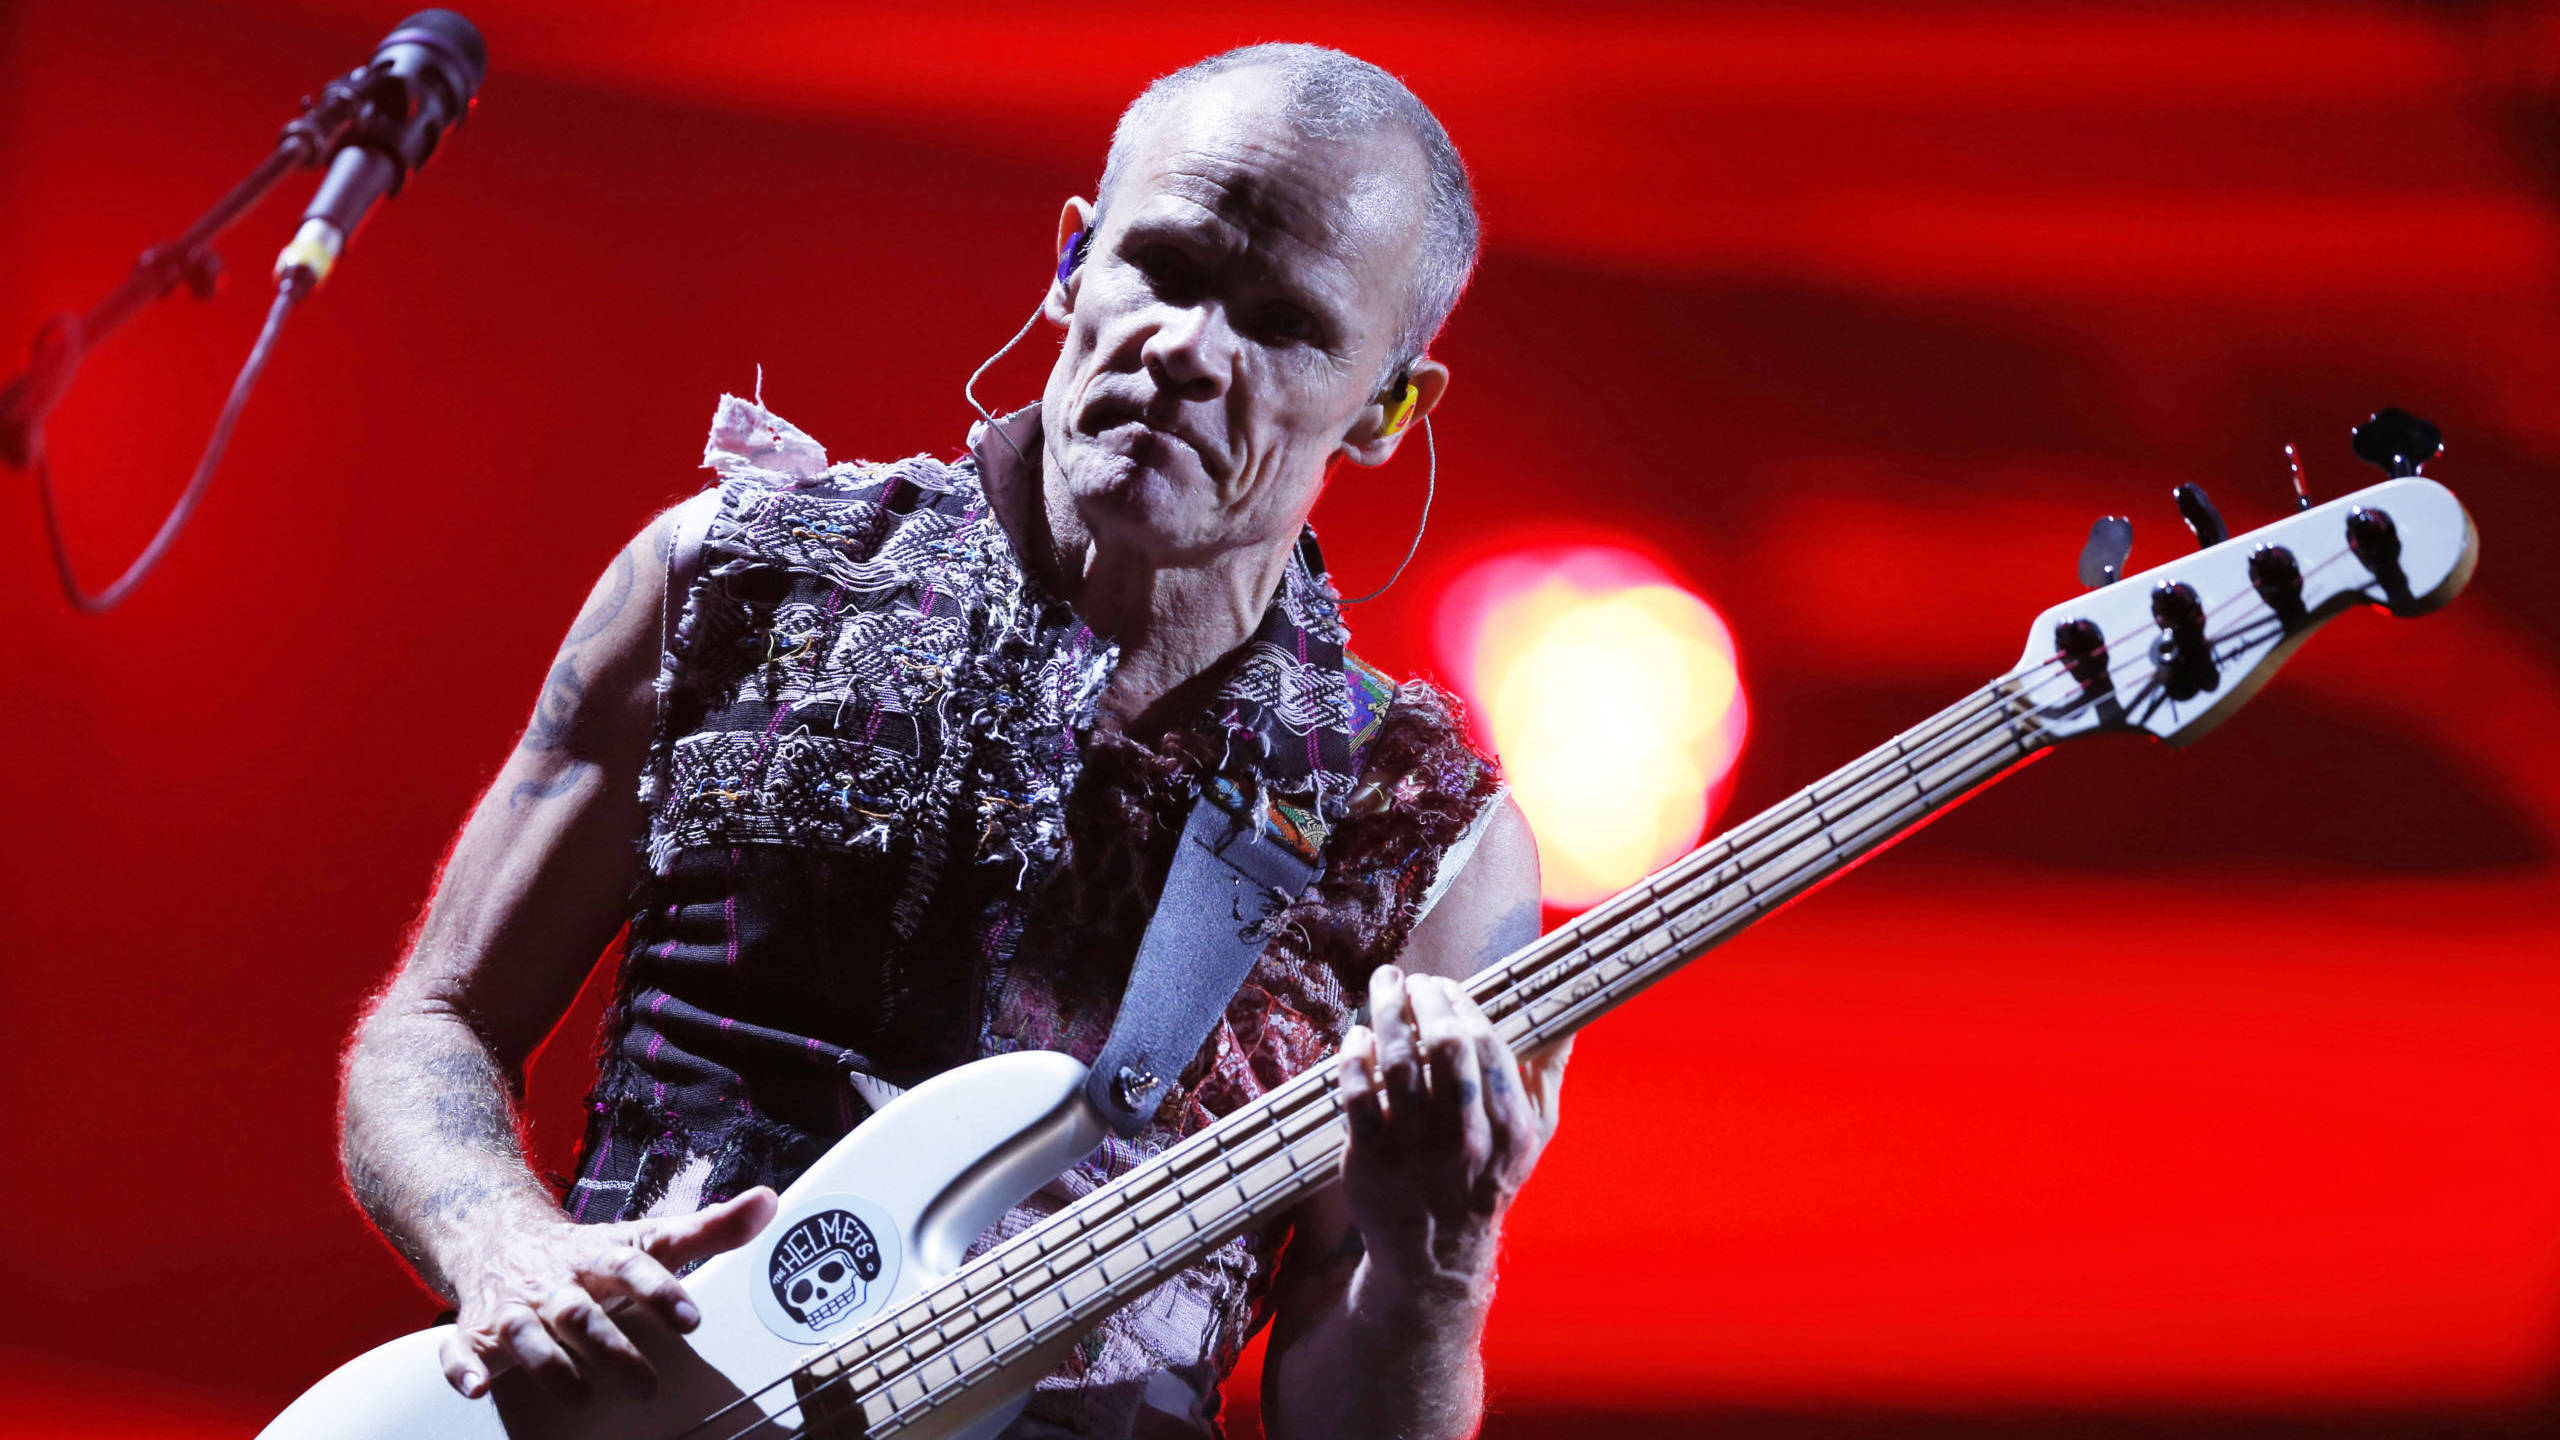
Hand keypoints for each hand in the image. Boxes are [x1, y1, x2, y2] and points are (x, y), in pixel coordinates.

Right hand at [439, 1187, 776, 1401]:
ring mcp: (514, 1306)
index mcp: (601, 1256)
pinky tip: (477, 1386)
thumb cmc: (588, 1252)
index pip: (634, 1267)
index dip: (661, 1292)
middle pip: (583, 1312)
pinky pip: (459, 1349)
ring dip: (550, 1364)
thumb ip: (709, 1229)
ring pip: (526, 1333)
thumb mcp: (648, 1237)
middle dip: (613, 1347)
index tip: (691, 1321)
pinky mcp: (476, 1331)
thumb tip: (769, 1204)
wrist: (500, 1236)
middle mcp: (557, 1281)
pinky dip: (462, 1367)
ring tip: (581, 1395)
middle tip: (649, 1384)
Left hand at [1336, 967, 1569, 1296]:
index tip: (1446, 986)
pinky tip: (1358, 1036)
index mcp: (1509, 1128)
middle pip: (1445, 1046)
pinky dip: (1355, 1057)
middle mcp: (1465, 1138)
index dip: (1462, 1004)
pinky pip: (1358, 1095)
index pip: (1488, 1045)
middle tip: (1412, 980)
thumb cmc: (1485, 1182)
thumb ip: (1546, 1077)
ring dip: (1388, 1011)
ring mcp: (1415, 1150)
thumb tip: (1566, 1023)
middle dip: (1426, 999)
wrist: (1435, 1256)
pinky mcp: (1370, 1160)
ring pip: (1398, 1062)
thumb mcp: (1531, 1138)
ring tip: (1383, 986)